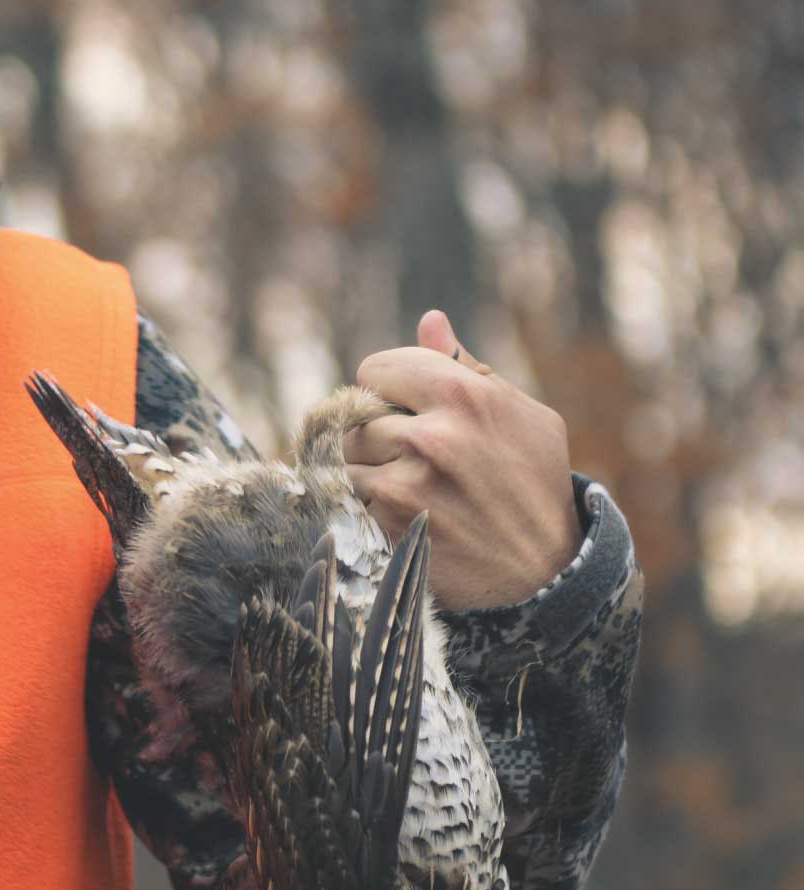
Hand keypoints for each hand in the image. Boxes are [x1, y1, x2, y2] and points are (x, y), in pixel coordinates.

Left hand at [342, 310, 582, 610]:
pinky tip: (401, 514)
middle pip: (356, 416)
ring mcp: (405, 485)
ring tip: (408, 486)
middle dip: (376, 433)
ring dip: (365, 471)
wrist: (543, 569)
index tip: (406, 410)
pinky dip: (363, 506)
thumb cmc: (532, 480)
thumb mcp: (519, 413)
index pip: (376, 368)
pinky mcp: (387, 527)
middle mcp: (433, 436)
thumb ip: (464, 367)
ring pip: (346, 459)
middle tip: (411, 456)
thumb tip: (429, 320)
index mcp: (465, 395)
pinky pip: (347, 500)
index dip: (386, 390)